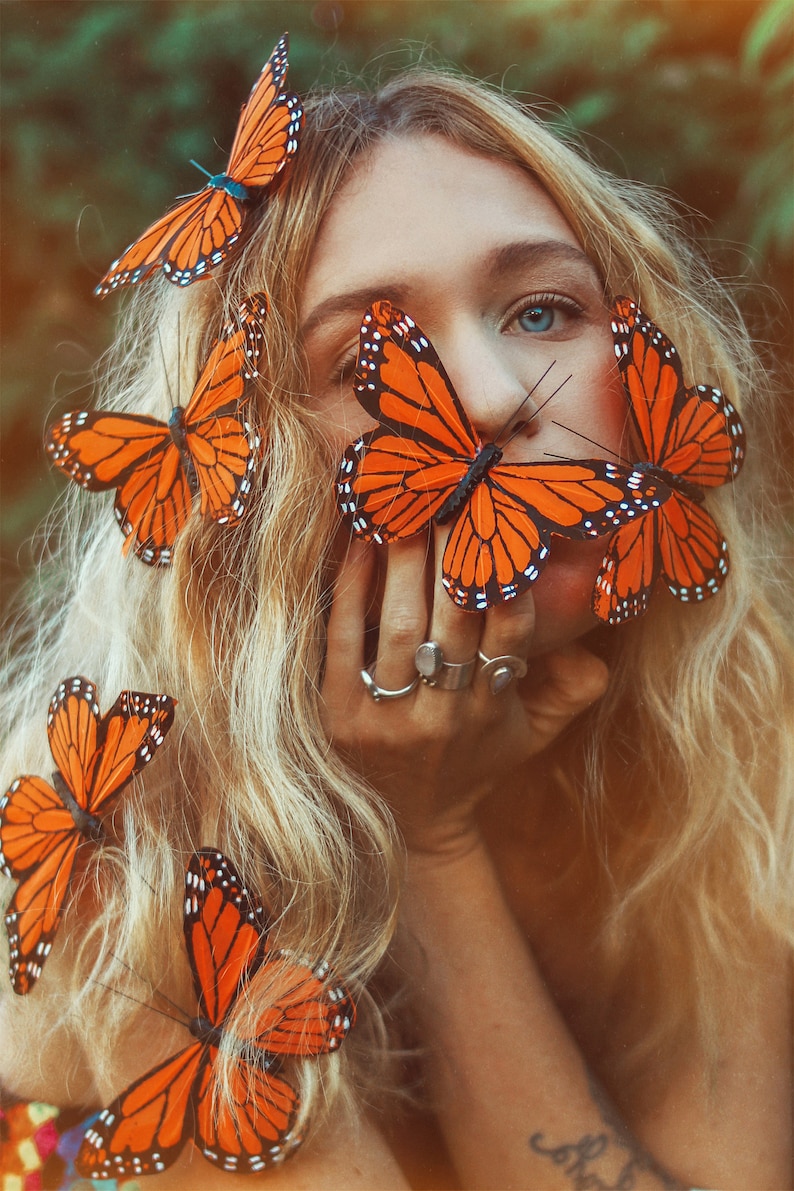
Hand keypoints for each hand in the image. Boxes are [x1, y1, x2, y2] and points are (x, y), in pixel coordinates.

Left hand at [321, 533, 608, 854]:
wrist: (413, 819)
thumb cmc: (479, 760)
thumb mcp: (537, 733)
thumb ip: (574, 688)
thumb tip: (584, 641)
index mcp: (492, 711)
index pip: (509, 637)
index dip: (507, 582)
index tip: (505, 529)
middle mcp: (442, 716)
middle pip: (451, 622)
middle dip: (453, 555)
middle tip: (453, 495)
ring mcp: (387, 716)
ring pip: (399, 627)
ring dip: (405, 562)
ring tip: (409, 507)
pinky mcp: (339, 713)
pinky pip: (344, 640)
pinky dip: (352, 588)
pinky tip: (361, 543)